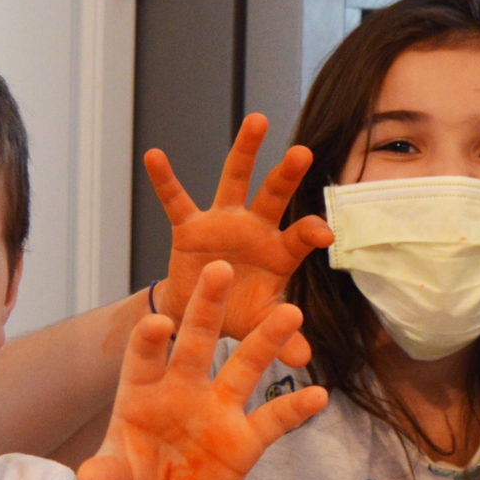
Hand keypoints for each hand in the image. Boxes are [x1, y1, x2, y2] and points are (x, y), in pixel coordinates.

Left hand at [78, 261, 328, 479]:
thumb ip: (106, 479)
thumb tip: (92, 478)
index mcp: (142, 391)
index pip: (144, 356)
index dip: (150, 340)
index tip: (159, 324)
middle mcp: (183, 390)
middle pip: (196, 340)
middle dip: (207, 306)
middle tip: (220, 269)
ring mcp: (217, 412)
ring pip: (243, 367)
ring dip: (265, 341)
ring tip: (290, 313)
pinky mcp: (244, 442)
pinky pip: (274, 420)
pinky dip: (295, 408)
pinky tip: (317, 394)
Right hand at [148, 114, 333, 367]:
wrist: (201, 314)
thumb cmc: (240, 313)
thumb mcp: (258, 327)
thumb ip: (280, 337)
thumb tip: (304, 360)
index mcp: (279, 253)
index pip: (300, 237)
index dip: (311, 232)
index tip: (324, 231)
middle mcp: (255, 229)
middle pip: (274, 197)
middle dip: (287, 176)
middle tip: (303, 152)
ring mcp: (223, 222)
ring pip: (235, 180)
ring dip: (245, 151)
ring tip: (258, 120)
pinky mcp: (190, 226)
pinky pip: (176, 200)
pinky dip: (164, 178)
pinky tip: (154, 154)